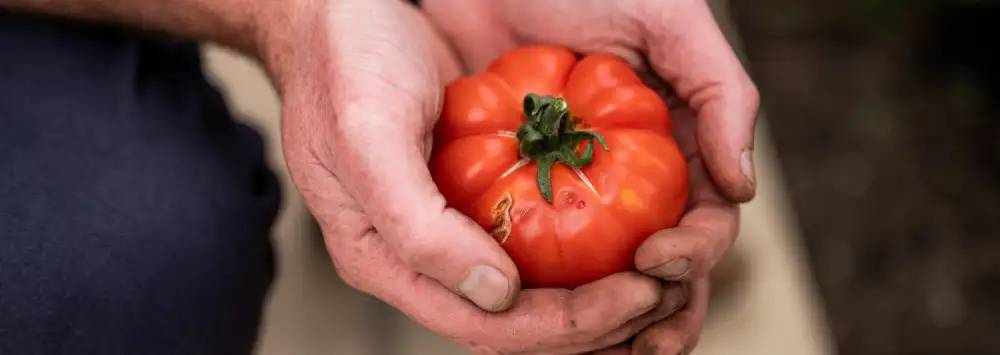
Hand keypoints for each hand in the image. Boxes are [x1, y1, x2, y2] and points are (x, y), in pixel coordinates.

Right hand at [263, 0, 686, 352]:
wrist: (339, 9)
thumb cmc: (343, 66)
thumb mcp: (368, 141)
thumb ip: (420, 228)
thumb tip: (496, 296)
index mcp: (384, 259)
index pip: (483, 325)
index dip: (564, 325)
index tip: (635, 296)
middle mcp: (420, 255)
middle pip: (515, 320)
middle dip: (593, 318)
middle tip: (663, 290)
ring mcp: (448, 224)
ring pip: (529, 289)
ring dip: (594, 293)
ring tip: (658, 276)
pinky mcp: (473, 191)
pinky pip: (532, 236)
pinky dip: (581, 248)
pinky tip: (625, 236)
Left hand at [424, 0, 757, 352]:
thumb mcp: (667, 20)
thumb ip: (720, 93)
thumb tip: (743, 187)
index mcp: (678, 151)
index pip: (702, 224)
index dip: (693, 254)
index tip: (657, 258)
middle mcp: (633, 185)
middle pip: (662, 271)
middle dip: (663, 315)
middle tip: (647, 344)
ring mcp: (578, 198)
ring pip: (605, 282)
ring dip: (611, 327)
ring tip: (599, 350)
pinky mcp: (520, 202)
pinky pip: (537, 263)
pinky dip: (544, 299)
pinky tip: (533, 318)